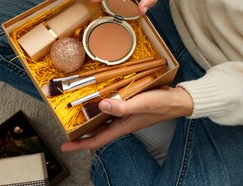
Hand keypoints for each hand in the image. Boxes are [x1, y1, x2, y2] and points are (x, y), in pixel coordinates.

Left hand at [61, 86, 192, 150]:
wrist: (177, 100)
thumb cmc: (162, 104)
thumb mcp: (142, 104)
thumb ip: (122, 107)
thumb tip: (101, 106)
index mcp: (123, 126)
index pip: (97, 140)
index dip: (80, 144)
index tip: (64, 146)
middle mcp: (123, 122)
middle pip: (98, 131)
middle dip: (82, 132)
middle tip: (66, 126)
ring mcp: (127, 114)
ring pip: (104, 119)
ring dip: (91, 117)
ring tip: (77, 111)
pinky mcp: (131, 104)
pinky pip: (113, 107)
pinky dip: (104, 104)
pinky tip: (101, 96)